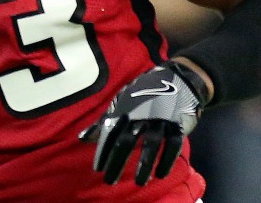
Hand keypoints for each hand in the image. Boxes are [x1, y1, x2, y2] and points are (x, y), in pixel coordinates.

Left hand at [79, 62, 207, 186]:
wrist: (178, 79)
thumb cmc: (143, 94)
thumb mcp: (121, 103)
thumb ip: (103, 122)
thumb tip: (82, 138)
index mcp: (124, 109)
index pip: (110, 132)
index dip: (103, 150)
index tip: (97, 169)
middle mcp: (140, 114)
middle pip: (126, 141)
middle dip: (117, 162)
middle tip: (110, 181)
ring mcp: (159, 119)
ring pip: (150, 144)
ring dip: (144, 165)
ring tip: (139, 182)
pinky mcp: (177, 123)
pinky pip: (172, 144)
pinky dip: (167, 160)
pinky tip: (161, 174)